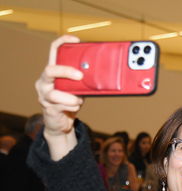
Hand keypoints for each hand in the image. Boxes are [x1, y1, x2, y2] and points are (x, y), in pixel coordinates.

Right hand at [34, 35, 83, 159]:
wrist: (61, 123)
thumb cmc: (70, 101)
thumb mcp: (78, 87)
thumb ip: (84, 79)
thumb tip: (100, 72)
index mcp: (52, 71)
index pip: (54, 51)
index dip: (63, 42)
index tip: (76, 40)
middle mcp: (44, 81)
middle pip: (50, 70)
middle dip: (66, 71)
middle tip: (80, 76)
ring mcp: (44, 94)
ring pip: (56, 93)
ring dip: (73, 97)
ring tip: (79, 100)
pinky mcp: (48, 108)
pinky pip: (62, 105)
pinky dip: (74, 106)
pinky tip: (75, 107)